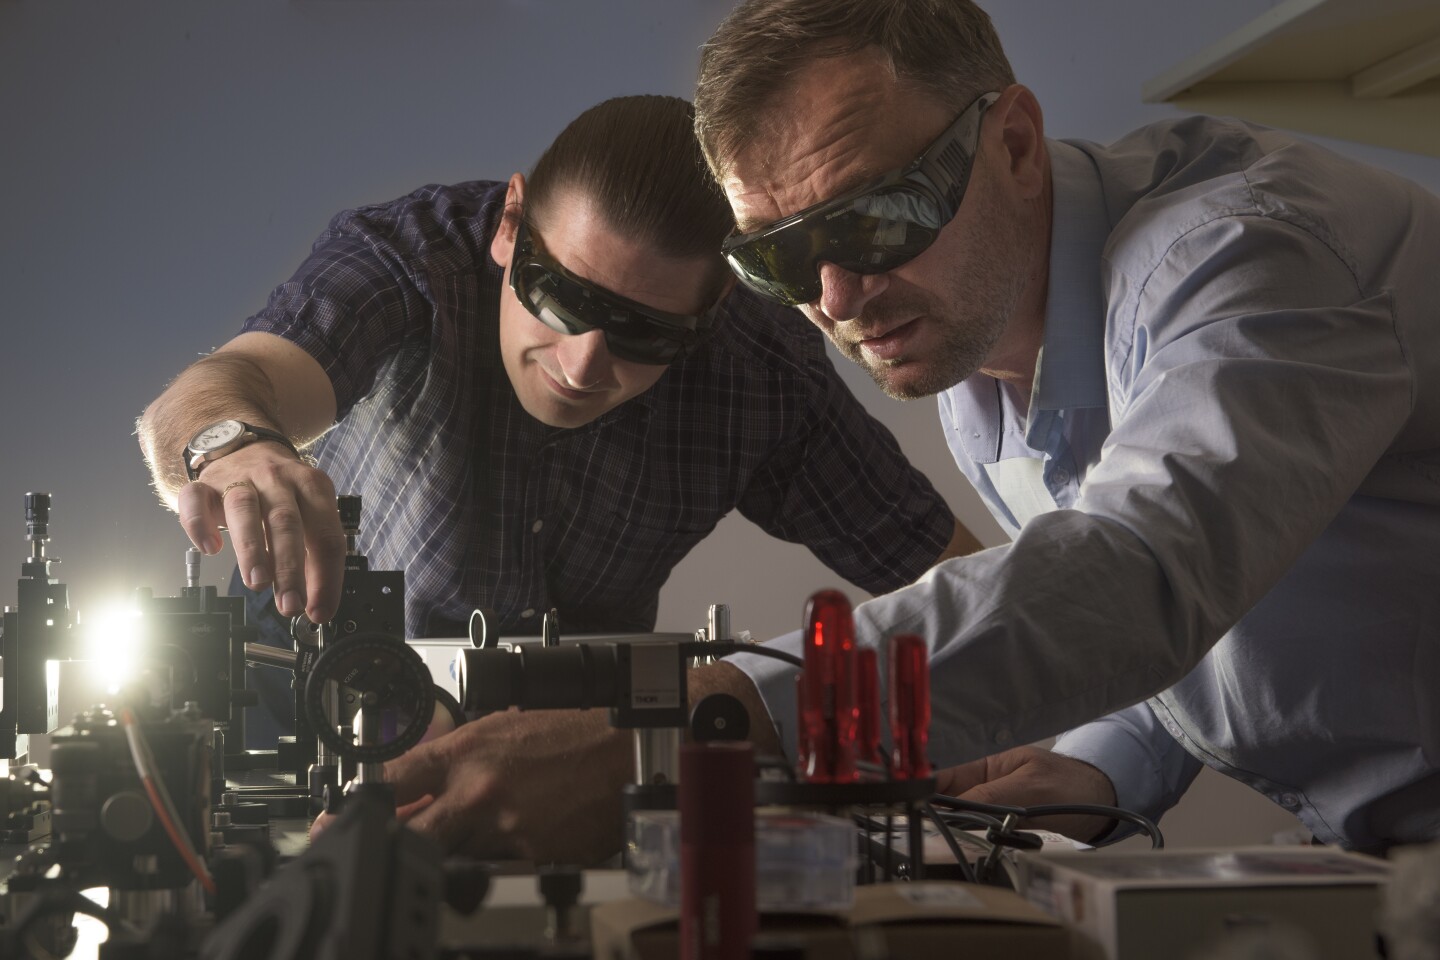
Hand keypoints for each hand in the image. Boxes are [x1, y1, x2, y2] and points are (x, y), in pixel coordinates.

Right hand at [175, 442, 346, 623]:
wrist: (243, 447)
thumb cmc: (280, 491)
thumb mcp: (308, 513)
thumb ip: (314, 555)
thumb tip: (318, 603)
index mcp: (313, 488)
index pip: (327, 535)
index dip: (326, 577)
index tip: (320, 610)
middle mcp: (278, 480)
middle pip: (287, 523)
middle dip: (290, 568)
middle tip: (291, 604)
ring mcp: (240, 479)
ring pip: (245, 509)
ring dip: (252, 548)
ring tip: (257, 581)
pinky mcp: (205, 485)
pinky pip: (196, 499)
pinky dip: (199, 524)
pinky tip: (209, 548)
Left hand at [377, 706, 632, 863]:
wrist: (627, 746)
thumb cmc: (574, 729)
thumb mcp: (503, 725)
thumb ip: (458, 755)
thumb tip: (419, 783)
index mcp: (468, 752)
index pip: (393, 780)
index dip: (360, 801)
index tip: (339, 814)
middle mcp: (479, 792)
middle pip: (412, 833)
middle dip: (395, 841)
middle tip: (378, 848)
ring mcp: (506, 829)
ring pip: (456, 857)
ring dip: (456, 851)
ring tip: (478, 831)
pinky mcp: (534, 857)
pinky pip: (501, 867)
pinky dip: (501, 860)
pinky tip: (521, 837)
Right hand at [934, 745, 1117, 842]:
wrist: (1109, 804)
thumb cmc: (1074, 784)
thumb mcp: (1032, 787)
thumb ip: (994, 795)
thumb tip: (956, 808)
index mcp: (987, 767)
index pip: (945, 778)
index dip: (924, 791)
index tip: (909, 807)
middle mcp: (987, 788)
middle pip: (950, 804)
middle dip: (936, 818)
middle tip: (921, 834)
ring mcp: (997, 810)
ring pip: (964, 823)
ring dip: (955, 834)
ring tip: (939, 845)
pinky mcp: (1009, 830)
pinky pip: (983, 838)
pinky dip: (975, 845)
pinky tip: (967, 852)